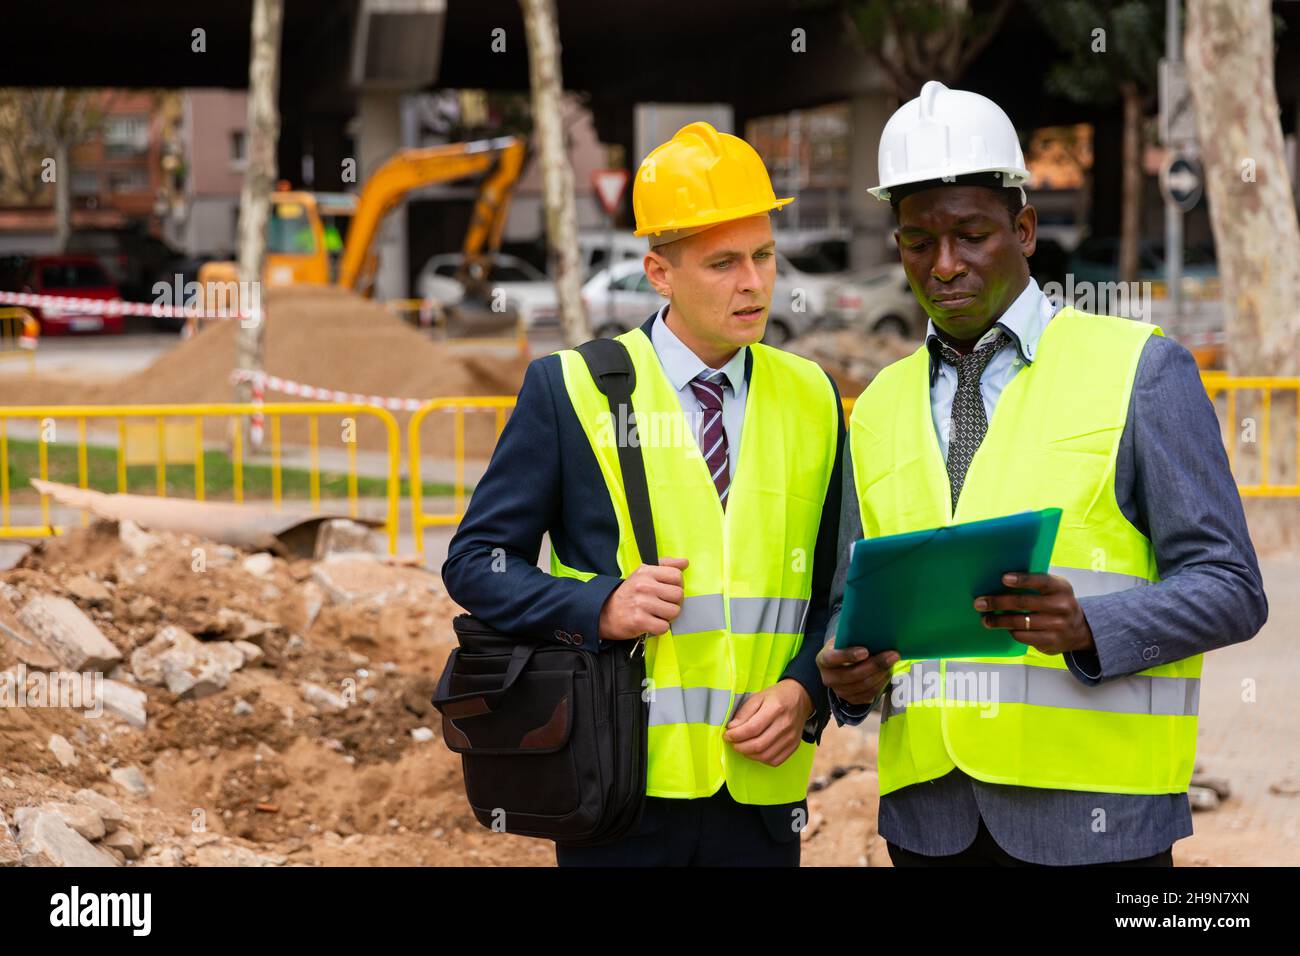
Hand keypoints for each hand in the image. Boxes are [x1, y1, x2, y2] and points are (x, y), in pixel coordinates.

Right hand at [597, 557, 688, 639]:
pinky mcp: (640, 621)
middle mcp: (644, 586)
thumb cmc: (629, 593)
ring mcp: (641, 603)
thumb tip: (685, 562)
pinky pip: (664, 626)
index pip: (676, 576)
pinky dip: (660, 627)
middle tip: (662, 604)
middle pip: (678, 595)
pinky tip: (651, 623)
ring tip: (656, 614)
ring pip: (674, 612)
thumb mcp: (643, 573)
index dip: (677, 585)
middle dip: (674, 602)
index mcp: (646, 572)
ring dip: (667, 616)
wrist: (605, 612)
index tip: (668, 590)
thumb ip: (665, 565)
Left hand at [722, 679, 812, 766]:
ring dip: (749, 754)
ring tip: (742, 747)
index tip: (727, 735)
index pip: (752, 728)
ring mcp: (791, 737)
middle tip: (733, 742)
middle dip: (740, 747)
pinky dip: (761, 759)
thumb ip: (744, 713)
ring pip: (765, 756)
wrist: (799, 698)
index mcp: (775, 708)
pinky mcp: (794, 746)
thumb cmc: (776, 696)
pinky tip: (755, 751)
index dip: (736, 735)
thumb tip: (732, 728)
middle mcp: (785, 724)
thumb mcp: (757, 697)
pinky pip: (775, 761)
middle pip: (758, 745)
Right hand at [816, 639, 897, 706]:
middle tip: (892, 655)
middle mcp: (829, 678)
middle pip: (853, 675)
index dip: (848, 655)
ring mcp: (840, 691)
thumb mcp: (843, 639)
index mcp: (823, 660)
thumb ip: (853, 638)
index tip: (865, 651)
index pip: (832, 658)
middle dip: (875, 665)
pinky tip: (888, 672)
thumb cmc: (844, 647)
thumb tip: (873, 634)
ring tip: (893, 662)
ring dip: (881, 674)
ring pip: (864, 685)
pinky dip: (881, 683)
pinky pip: (869, 694)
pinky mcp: (851, 700)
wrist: (841, 664)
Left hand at [975, 572, 1094, 654]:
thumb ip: (1036, 583)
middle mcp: (1061, 605)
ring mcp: (1057, 625)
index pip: (1041, 580)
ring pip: (1021, 622)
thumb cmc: (1057, 602)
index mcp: (1060, 587)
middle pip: (1023, 602)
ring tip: (985, 619)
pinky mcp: (1052, 641)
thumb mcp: (1055, 589)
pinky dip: (1012, 632)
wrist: (1079, 630)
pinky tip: (1004, 629)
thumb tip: (1001, 580)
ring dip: (999, 621)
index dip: (1022, 580)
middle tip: (979, 603)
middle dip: (998, 602)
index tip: (1003, 578)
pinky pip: (1024, 636)